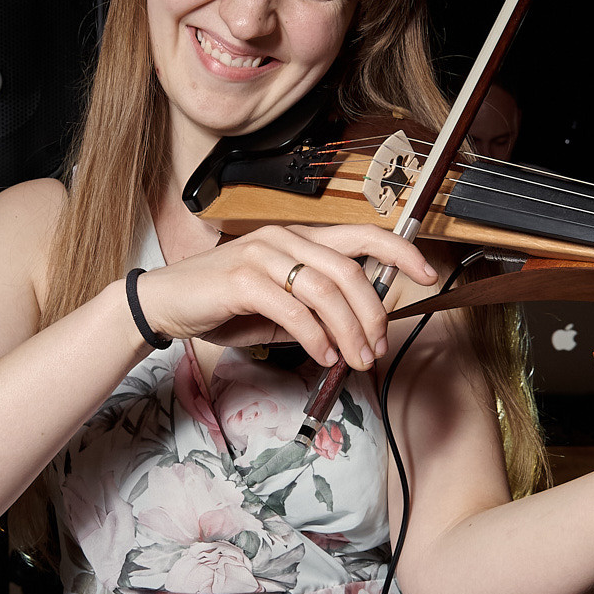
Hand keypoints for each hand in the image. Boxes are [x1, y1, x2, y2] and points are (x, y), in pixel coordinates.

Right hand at [133, 224, 437, 370]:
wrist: (165, 304)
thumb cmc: (221, 304)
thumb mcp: (277, 308)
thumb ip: (314, 312)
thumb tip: (356, 333)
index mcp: (298, 239)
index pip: (361, 234)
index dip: (400, 252)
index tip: (428, 273)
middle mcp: (284, 239)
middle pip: (350, 269)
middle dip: (373, 314)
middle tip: (376, 348)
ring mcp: (262, 255)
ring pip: (325, 289)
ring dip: (348, 331)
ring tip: (354, 359)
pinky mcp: (242, 279)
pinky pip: (293, 309)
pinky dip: (315, 337)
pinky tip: (323, 355)